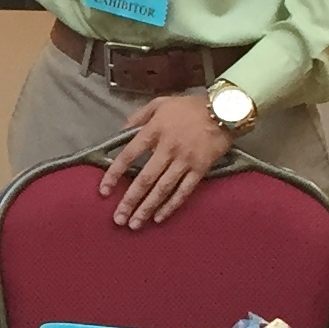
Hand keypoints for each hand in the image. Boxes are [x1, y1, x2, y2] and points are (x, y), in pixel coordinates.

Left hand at [99, 91, 232, 229]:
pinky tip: (158, 218)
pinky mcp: (200, 169)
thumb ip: (138, 117)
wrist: (224, 109)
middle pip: (145, 179)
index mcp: (154, 131)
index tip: (104, 190)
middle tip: (118, 218)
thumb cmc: (190, 106)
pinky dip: (170, 205)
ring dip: (146, 208)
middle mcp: (168, 148)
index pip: (129, 155)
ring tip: (134, 224)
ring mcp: (185, 161)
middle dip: (129, 201)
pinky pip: (183, 191)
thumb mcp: (160, 103)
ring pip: (162, 189)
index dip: (114, 173)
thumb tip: (121, 132)